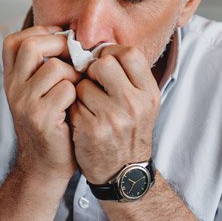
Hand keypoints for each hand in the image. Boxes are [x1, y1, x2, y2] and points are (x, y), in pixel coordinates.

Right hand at [2, 25, 81, 183]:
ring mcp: (24, 102)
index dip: (41, 33)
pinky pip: (66, 89)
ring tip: (79, 89)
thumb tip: (73, 38)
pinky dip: (78, 94)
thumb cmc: (52, 126)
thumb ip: (45, 68)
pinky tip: (78, 106)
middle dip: (60, 45)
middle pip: (31, 45)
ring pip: (54, 67)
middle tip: (76, 58)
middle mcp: (13, 88)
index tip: (62, 40)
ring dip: (74, 75)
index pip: (15, 40)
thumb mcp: (39, 94)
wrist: (45, 166)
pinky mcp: (40, 117)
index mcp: (12, 79)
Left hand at [69, 45, 159, 183]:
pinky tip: (82, 120)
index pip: (129, 53)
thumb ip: (128, 76)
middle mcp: (134, 104)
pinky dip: (73, 108)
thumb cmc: (129, 132)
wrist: (123, 173)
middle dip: (92, 71)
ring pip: (83, 84)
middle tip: (93, 84)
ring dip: (80, 91)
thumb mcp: (142, 103)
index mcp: (148, 93)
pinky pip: (73, 103)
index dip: (111, 53)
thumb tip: (102, 47)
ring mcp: (112, 117)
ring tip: (89, 106)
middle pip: (102, 64)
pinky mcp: (92, 129)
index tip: (104, 63)